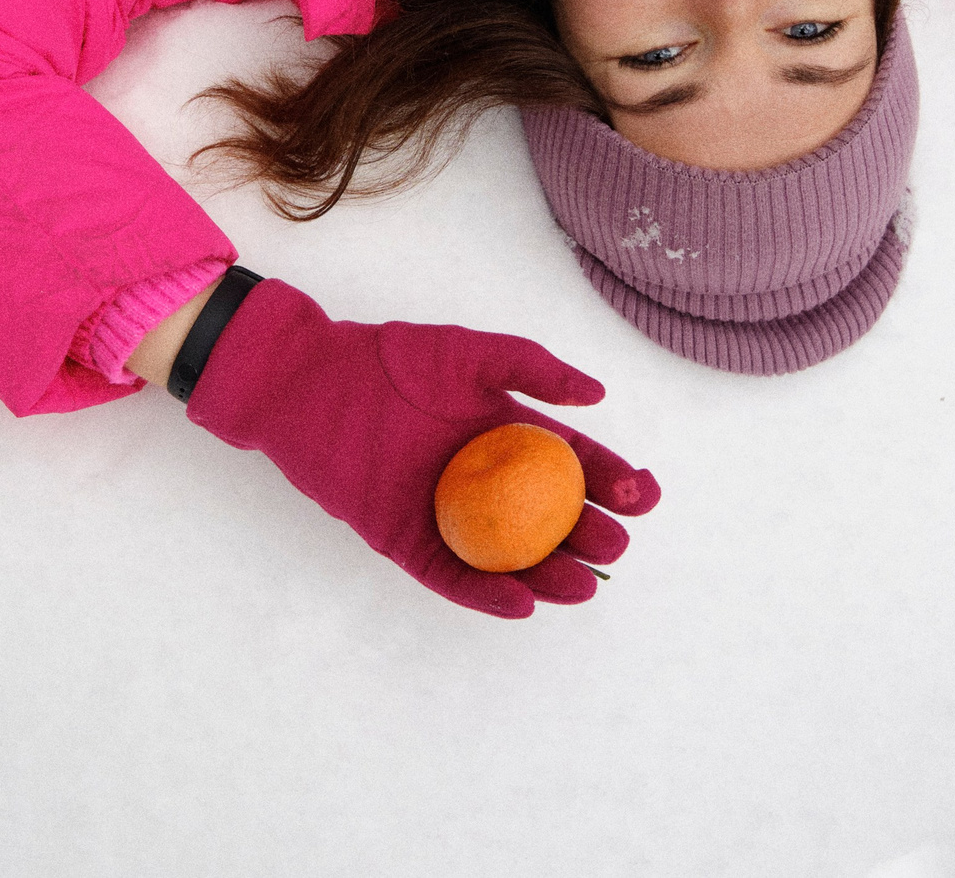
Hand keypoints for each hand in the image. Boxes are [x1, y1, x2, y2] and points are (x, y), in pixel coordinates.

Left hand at [184, 279, 659, 616]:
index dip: (613, 482)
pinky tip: (522, 600)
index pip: (573, 464)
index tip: (643, 494)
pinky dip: (486, 593)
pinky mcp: (406, 541)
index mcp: (507, 435)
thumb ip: (533, 368)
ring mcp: (447, 514)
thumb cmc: (389, 358)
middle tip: (612, 544)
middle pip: (551, 519)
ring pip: (510, 558)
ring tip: (581, 585)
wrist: (311, 381)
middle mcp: (484, 480)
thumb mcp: (470, 353)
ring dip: (550, 576)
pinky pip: (452, 576)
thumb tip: (600, 395)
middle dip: (590, 538)